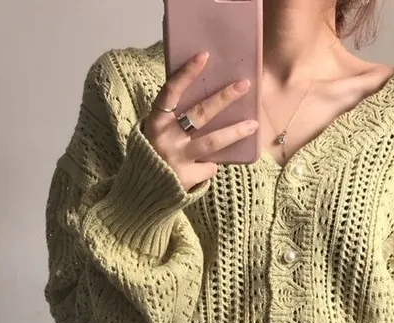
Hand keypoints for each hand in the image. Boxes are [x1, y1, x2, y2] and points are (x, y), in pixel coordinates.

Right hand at [142, 51, 258, 191]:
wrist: (141, 195)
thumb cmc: (154, 156)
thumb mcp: (156, 134)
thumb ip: (173, 120)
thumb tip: (208, 101)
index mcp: (155, 122)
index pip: (170, 92)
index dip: (186, 74)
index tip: (204, 56)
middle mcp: (165, 138)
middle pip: (199, 114)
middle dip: (224, 98)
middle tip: (244, 85)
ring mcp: (176, 158)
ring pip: (212, 141)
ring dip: (235, 131)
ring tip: (253, 124)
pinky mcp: (186, 178)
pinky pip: (209, 166)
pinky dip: (210, 165)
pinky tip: (205, 167)